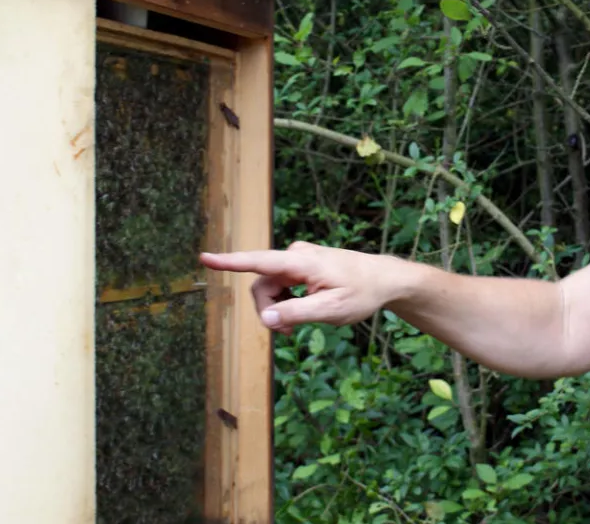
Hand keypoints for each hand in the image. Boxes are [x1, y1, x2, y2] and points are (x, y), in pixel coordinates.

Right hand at [199, 242, 403, 335]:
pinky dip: (287, 301)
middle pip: (263, 286)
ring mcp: (299, 258)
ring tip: (299, 326)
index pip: (258, 262)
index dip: (230, 262)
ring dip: (279, 308)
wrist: (385, 279)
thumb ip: (296, 314)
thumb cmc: (362, 292)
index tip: (205, 258)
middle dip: (269, 311)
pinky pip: (282, 284)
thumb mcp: (331, 310)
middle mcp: (296, 255)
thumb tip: (266, 319)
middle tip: (289, 334)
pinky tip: (304, 311)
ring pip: (271, 287)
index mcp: (301, 262)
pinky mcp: (303, 265)